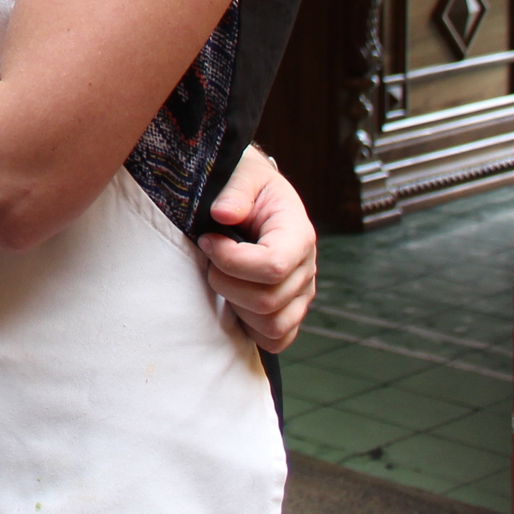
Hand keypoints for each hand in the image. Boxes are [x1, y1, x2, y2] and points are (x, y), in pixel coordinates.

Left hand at [197, 146, 317, 351]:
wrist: (255, 196)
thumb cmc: (247, 185)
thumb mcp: (241, 174)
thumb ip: (235, 191)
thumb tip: (223, 215)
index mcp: (298, 233)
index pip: (273, 265)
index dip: (232, 260)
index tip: (208, 241)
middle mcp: (306, 268)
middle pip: (267, 300)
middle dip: (225, 282)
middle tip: (207, 258)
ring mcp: (301, 293)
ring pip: (271, 324)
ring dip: (235, 304)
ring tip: (221, 275)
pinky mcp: (291, 311)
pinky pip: (277, 338)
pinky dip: (251, 327)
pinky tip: (233, 299)